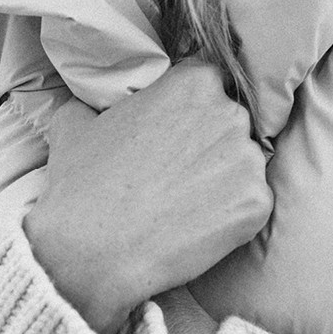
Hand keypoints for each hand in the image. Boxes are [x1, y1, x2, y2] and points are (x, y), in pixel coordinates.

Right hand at [24, 59, 271, 333]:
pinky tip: (198, 226)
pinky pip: (252, 203)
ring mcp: (249, 160)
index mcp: (193, 83)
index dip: (194, 106)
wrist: (93, 253)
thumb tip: (89, 104)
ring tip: (186, 203)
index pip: (209, 81)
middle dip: (212, 141)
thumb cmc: (82, 185)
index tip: (180, 127)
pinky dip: (232, 215)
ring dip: (224, 178)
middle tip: (179, 170)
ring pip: (244, 163)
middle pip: (232, 121)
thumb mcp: (74, 124)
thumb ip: (94, 103)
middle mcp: (229, 114)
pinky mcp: (258, 204)